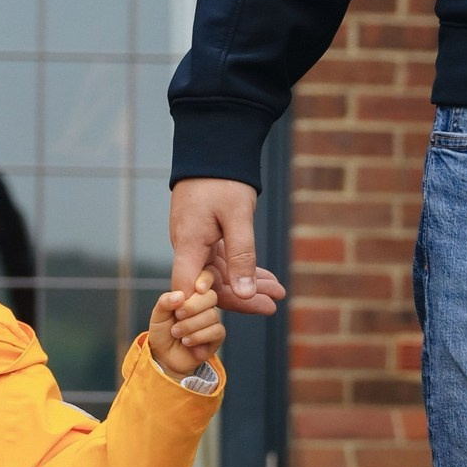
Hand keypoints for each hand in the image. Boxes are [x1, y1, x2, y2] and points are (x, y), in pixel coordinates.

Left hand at [149, 268, 225, 377]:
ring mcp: (213, 320)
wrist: (164, 357)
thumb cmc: (163, 333)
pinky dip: (198, 337)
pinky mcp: (217, 336)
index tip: (196, 288)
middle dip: (192, 307)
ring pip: (212, 316)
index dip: (205, 279)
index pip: (207, 277)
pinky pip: (216, 331)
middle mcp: (205, 305)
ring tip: (177, 333)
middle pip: (211, 297)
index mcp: (193, 294)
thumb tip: (180, 296)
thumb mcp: (158, 315)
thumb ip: (165, 302)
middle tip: (177, 316)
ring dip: (190, 326)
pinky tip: (187, 341)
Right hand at [170, 178, 285, 315]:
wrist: (214, 145)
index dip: (203, 311)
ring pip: (220, 275)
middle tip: (273, 306)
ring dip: (248, 285)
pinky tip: (264, 279)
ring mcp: (195, 244)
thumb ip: (241, 256)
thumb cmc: (224, 178)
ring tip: (278, 293)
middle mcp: (188, 249)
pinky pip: (222, 261)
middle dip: (243, 299)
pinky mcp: (204, 237)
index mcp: (189, 246)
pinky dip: (243, 270)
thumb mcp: (237, 216)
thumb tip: (245, 294)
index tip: (229, 322)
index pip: (189, 292)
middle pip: (210, 287)